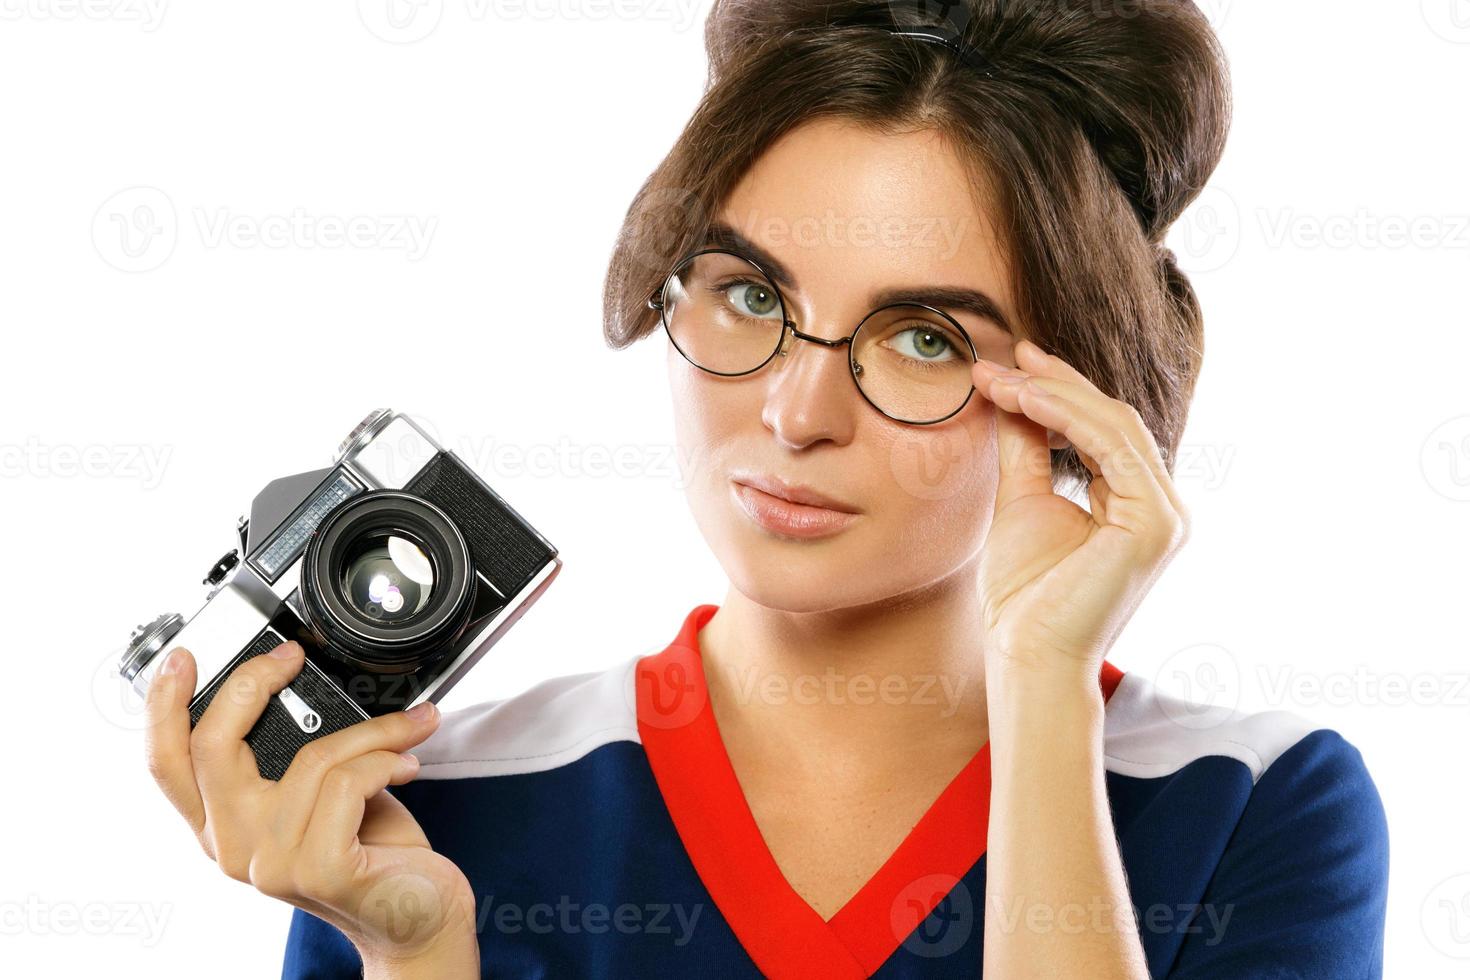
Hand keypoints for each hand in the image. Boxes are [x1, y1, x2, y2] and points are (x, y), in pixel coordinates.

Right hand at [142, 642, 478, 970]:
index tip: (184, 658)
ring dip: (373, 731)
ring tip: (406, 732)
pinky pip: (349, 782)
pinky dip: (388, 758)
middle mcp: (234, 848)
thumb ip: (294, 758)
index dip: (163, 707)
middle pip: (212, 747)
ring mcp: (272, 862)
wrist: (418, 916)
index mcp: (224, 827)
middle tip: (292, 658)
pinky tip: (408, 766)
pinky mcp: (320, 869)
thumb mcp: (321, 796)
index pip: (167, 766)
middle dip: (253, 684)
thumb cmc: (373, 852)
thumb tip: (303, 687)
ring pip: (311, 757)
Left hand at [971, 339, 1189, 678]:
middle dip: (1055, 383)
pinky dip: (1067, 418)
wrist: (1026, 654)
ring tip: (1003, 378)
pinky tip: (1024, 400)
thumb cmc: (1024, 594)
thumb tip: (1012, 393)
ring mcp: (1167, 515)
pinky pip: (1113, 449)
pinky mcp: (1155, 524)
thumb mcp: (1022, 500)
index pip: (1103, 429)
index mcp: (1137, 503)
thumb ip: (1027, 447)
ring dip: (1054, 395)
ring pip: (1114, 426)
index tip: (1011, 363)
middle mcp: (1163, 507)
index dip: (1059, 390)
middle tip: (1006, 356)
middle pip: (1112, 420)